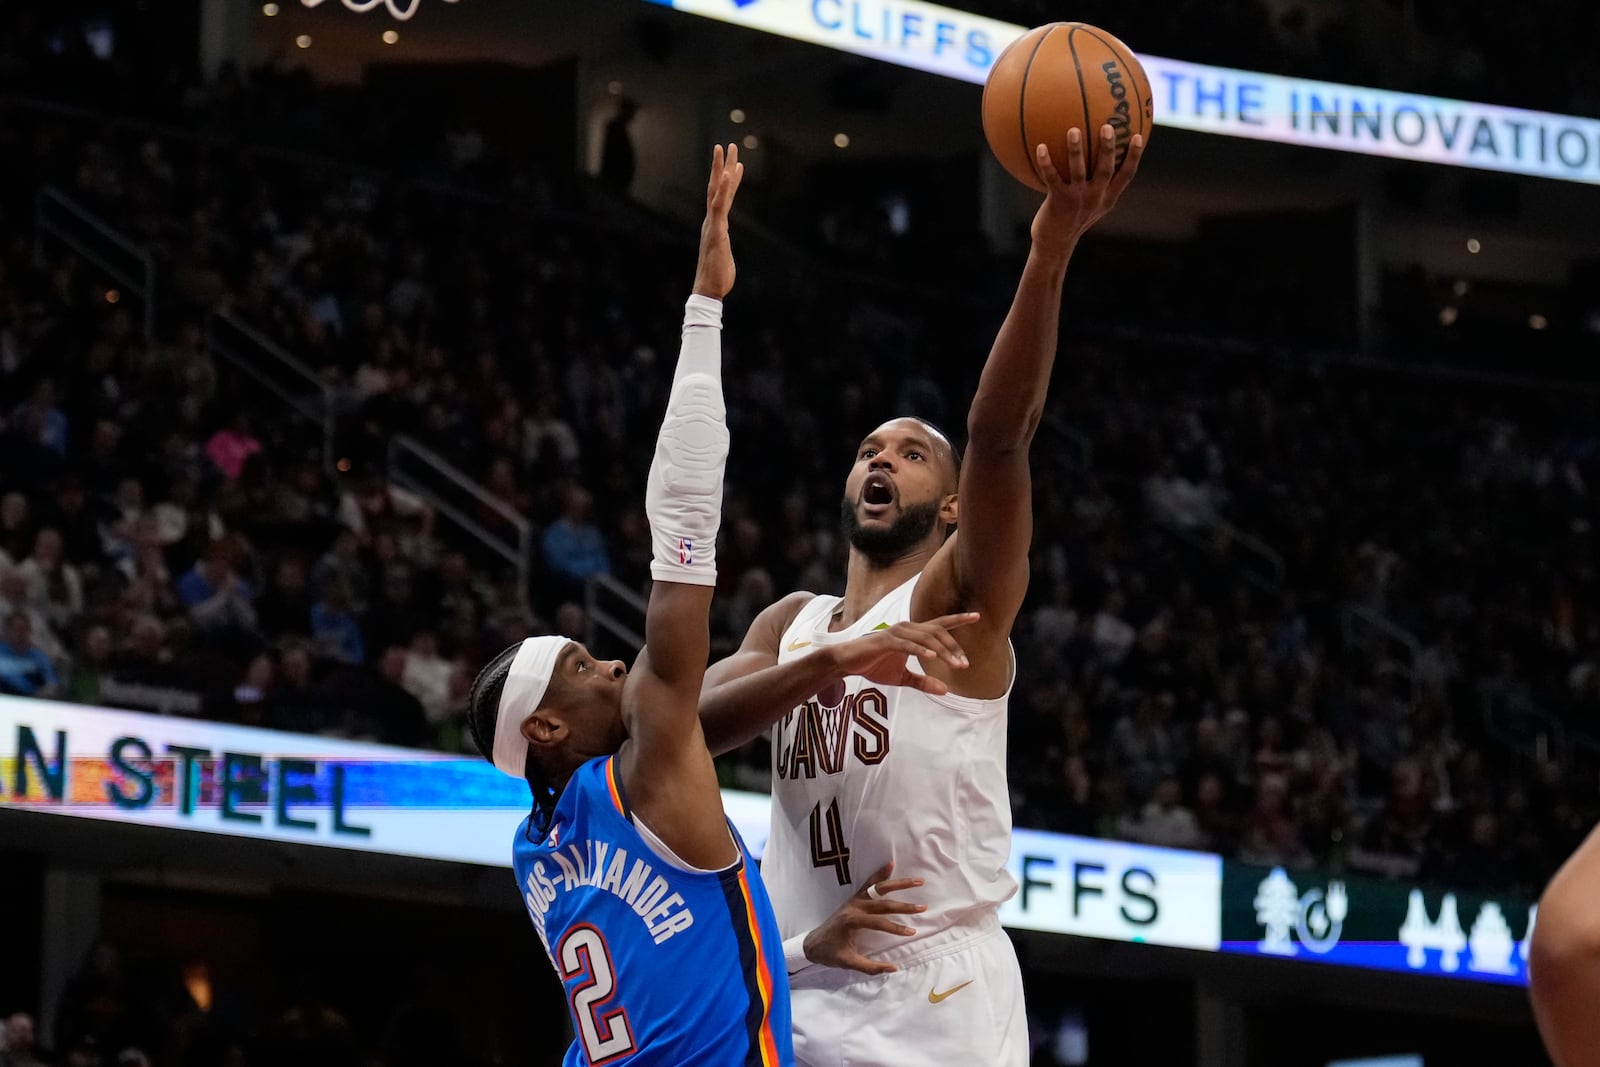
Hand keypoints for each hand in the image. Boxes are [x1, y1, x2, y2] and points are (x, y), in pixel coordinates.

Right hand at [693, 143, 744, 299]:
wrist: (709, 290)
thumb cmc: (717, 278)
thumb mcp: (724, 257)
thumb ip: (723, 248)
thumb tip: (722, 249)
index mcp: (715, 226)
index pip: (722, 198)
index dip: (729, 181)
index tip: (734, 164)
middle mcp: (712, 221)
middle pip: (717, 187)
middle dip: (722, 166)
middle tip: (727, 145)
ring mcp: (713, 224)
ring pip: (717, 191)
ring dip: (722, 169)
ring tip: (726, 150)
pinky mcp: (716, 231)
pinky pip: (719, 206)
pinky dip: (723, 189)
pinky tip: (726, 175)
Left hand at [803, 862, 924, 974]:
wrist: (813, 943)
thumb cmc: (830, 953)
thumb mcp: (848, 963)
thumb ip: (871, 967)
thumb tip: (893, 969)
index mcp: (852, 921)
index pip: (879, 923)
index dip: (896, 928)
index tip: (912, 932)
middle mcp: (854, 906)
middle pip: (883, 903)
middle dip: (904, 906)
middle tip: (922, 907)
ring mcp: (854, 900)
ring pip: (878, 888)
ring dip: (898, 883)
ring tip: (917, 880)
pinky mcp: (854, 898)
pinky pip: (869, 883)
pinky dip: (880, 874)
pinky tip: (891, 864)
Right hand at [825, 613, 979, 696]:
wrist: (848, 663)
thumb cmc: (874, 666)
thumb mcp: (902, 678)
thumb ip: (923, 682)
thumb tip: (945, 690)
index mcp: (913, 634)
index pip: (940, 624)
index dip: (958, 619)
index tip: (977, 616)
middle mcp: (907, 629)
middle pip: (937, 632)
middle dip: (953, 647)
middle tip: (965, 664)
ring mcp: (896, 633)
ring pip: (925, 638)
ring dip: (942, 651)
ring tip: (955, 665)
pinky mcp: (885, 641)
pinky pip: (907, 644)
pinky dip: (920, 650)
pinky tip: (931, 658)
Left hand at [1030, 125, 1143, 259]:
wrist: (1055, 243)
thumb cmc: (1073, 218)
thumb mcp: (1091, 203)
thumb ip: (1098, 184)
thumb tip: (1097, 156)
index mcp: (1107, 197)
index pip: (1126, 175)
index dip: (1134, 156)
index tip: (1139, 136)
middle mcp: (1095, 197)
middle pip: (1106, 169)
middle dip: (1108, 148)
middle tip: (1107, 127)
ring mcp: (1077, 199)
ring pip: (1078, 171)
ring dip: (1075, 150)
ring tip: (1073, 130)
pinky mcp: (1058, 201)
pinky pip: (1051, 178)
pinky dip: (1046, 162)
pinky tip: (1040, 147)